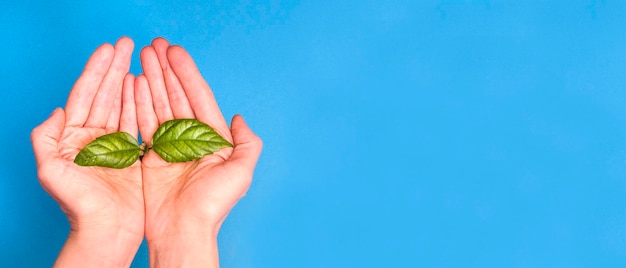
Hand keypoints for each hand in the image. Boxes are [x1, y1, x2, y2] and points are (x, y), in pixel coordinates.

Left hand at [31, 37, 143, 266]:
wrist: (107, 230)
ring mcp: (114, 144)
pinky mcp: (133, 154)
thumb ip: (45, 138)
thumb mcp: (51, 171)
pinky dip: (141, 103)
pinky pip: (137, 122)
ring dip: (129, 80)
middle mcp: (93, 137)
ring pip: (122, 104)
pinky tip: (145, 87)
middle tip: (128, 44)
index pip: (84, 95)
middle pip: (105, 94)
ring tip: (140, 59)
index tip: (109, 49)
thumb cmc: (78, 206)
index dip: (96, 70)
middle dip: (115, 67)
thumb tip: (57, 110)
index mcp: (72, 137)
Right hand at [135, 38, 262, 266]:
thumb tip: (240, 119)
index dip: (188, 73)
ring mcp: (169, 146)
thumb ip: (247, 143)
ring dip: (152, 79)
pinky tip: (134, 83)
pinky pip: (143, 122)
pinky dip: (137, 102)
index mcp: (212, 139)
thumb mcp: (241, 172)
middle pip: (178, 95)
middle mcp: (190, 138)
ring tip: (141, 57)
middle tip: (154, 45)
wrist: (182, 231)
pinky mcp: (150, 156)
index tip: (175, 51)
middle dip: (166, 69)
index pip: (199, 97)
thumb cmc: (212, 206)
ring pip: (159, 104)